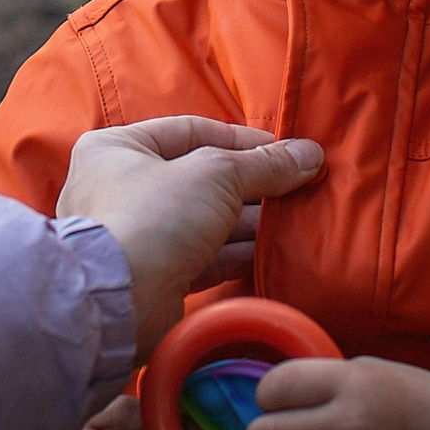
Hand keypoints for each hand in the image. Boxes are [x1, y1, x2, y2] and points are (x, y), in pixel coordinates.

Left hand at [55, 117, 323, 358]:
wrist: (122, 298)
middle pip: (200, 176)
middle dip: (250, 184)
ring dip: (248, 220)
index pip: (191, 130)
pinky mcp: (155, 274)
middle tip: (296, 188)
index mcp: (119, 147)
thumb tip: (310, 153)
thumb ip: (264, 164)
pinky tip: (272, 251)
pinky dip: (237, 253)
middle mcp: (121, 187)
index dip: (242, 140)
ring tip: (292, 219)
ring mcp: (138, 234)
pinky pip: (203, 255)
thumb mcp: (217, 175)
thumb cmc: (155, 217)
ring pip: (204, 219)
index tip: (285, 152)